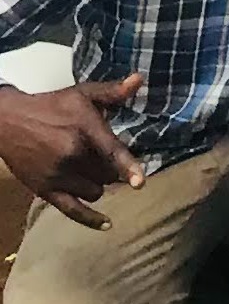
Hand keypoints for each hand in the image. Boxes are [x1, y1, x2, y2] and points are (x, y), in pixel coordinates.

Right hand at [0, 74, 143, 226]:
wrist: (8, 123)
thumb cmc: (51, 106)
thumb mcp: (83, 93)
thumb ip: (113, 92)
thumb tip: (139, 79)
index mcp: (84, 130)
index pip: (111, 152)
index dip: (128, 167)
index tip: (140, 183)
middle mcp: (72, 156)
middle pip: (108, 174)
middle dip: (113, 169)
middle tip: (107, 159)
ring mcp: (58, 176)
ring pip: (95, 191)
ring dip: (100, 184)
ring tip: (94, 171)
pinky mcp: (45, 190)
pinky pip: (72, 211)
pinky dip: (90, 218)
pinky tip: (107, 224)